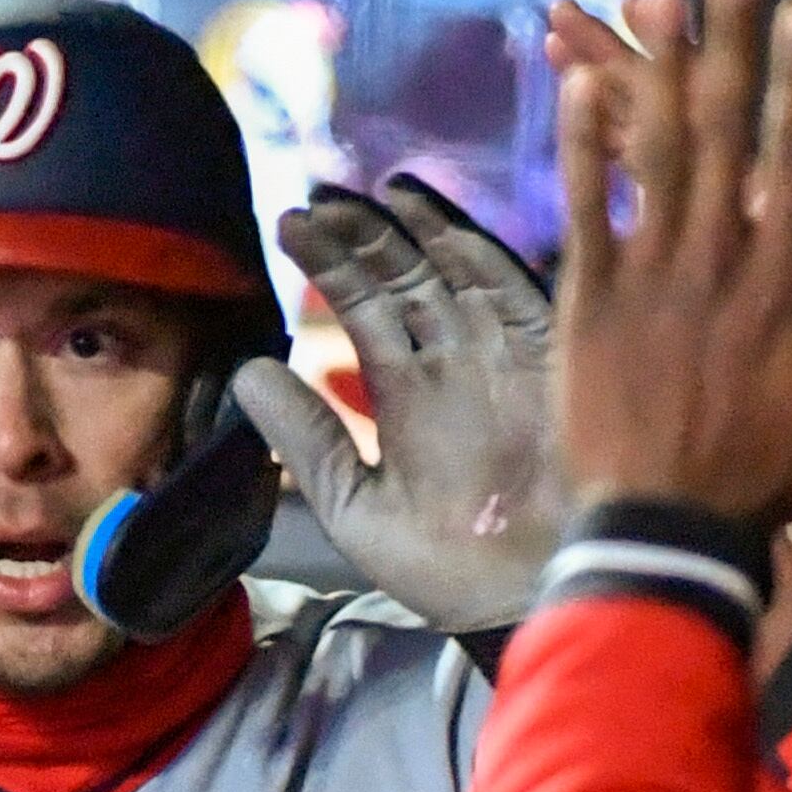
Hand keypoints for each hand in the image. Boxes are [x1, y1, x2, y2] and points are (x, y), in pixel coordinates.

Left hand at [228, 176, 563, 631]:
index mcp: (411, 395)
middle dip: (365, 235)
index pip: (368, 309)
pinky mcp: (548, 358)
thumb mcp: (354, 502)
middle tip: (319, 194)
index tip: (289, 222)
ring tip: (365, 190)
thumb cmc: (449, 571)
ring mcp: (502, 355)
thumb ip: (304, 438)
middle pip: (407, 278)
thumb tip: (243, 370)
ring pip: (451, 271)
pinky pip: (508, 289)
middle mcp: (456, 363)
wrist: (528, 602)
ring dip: (411, 229)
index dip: (332, 264)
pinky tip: (431, 216)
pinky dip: (472, 250)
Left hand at [550, 0, 791, 530]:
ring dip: (657, 72)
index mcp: (781, 286)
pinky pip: (585, 212)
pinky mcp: (586, 305)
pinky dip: (580, 150)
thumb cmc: (759, 473)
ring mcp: (648, 281)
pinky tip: (574, 89)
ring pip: (656, 157)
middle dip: (730, 45)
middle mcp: (717, 266)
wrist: (667, 531)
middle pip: (727, 136)